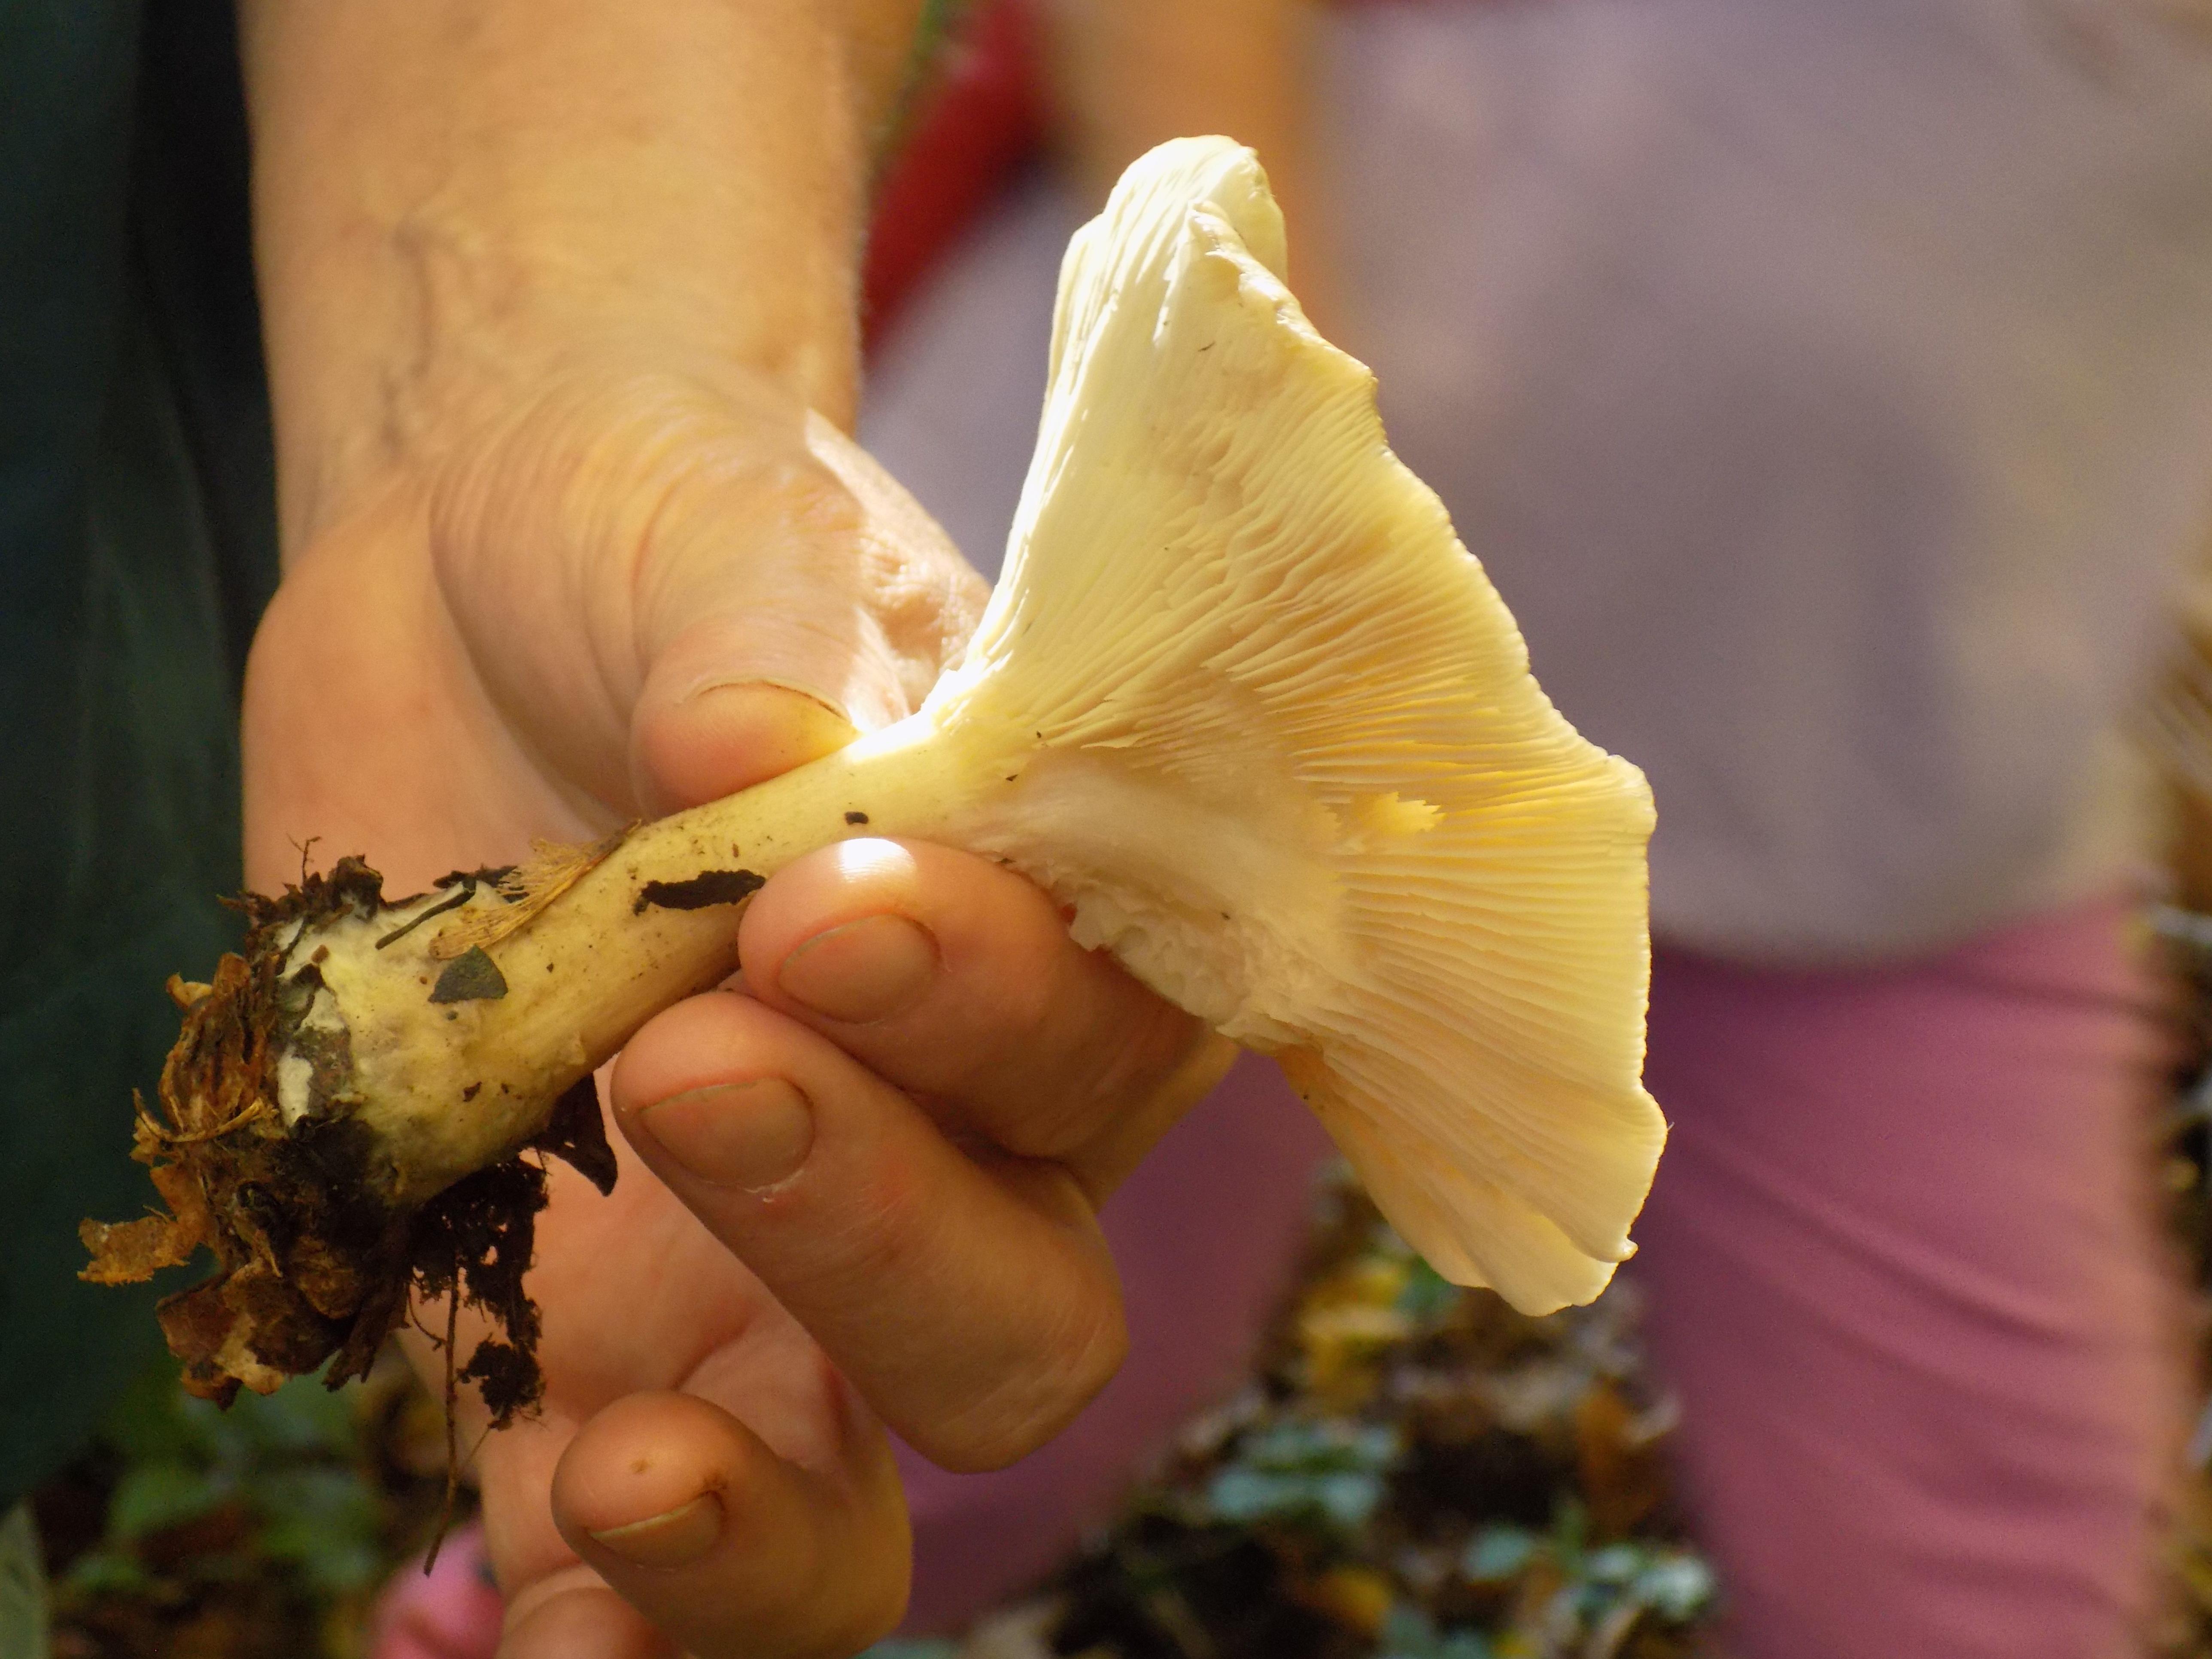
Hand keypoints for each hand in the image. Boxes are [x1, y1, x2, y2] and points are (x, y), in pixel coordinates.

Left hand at [243, 364, 1234, 1655]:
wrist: (483, 590)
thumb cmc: (663, 522)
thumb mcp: (715, 523)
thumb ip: (761, 627)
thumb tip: (749, 745)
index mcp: (1057, 938)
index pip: (1114, 1039)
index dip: (997, 1003)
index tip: (823, 898)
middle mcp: (960, 1142)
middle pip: (1022, 1301)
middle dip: (881, 1222)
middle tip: (698, 1067)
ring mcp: (776, 1272)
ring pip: (868, 1489)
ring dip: (765, 1526)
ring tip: (631, 1471)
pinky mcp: (589, 1339)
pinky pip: (635, 1554)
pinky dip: (606, 1624)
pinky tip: (528, 1637)